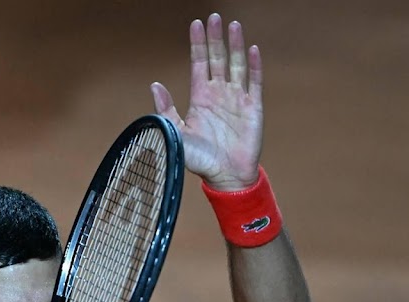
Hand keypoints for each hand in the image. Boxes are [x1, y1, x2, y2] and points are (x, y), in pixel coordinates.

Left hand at [151, 14, 263, 190]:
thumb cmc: (199, 159)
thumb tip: (154, 85)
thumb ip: (166, 109)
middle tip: (213, 17)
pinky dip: (254, 66)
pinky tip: (251, 49)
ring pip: (236, 65)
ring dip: (235, 45)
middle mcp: (218, 94)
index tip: (195, 25)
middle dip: (215, 38)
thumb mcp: (176, 132)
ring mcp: (236, 99)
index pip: (199, 64)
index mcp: (200, 98)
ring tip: (233, 25)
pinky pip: (254, 82)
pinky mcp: (252, 107)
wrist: (223, 176)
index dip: (197, 44)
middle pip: (217, 59)